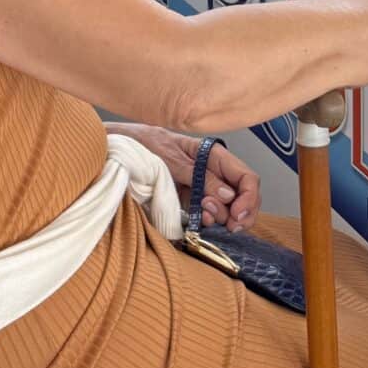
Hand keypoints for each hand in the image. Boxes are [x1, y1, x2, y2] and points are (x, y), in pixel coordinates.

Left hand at [111, 123, 260, 231]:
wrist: (118, 148)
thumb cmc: (142, 143)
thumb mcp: (170, 157)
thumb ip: (198, 176)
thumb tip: (228, 195)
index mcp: (213, 156)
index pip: (247, 178)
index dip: (249, 198)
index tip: (237, 215)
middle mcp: (212, 172)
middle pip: (242, 197)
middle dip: (239, 213)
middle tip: (226, 224)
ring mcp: (201, 187)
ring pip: (227, 209)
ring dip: (220, 217)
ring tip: (203, 214)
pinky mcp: (188, 199)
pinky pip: (206, 214)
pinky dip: (206, 221)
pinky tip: (198, 220)